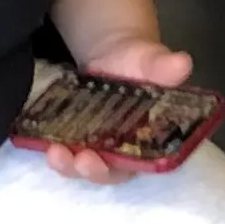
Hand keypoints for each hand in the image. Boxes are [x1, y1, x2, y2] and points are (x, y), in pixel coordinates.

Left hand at [47, 36, 195, 184]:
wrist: (115, 52)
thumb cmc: (139, 60)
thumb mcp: (150, 59)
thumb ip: (163, 65)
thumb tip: (181, 63)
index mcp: (153, 138)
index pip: (141, 164)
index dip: (123, 169)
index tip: (102, 161)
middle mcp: (128, 150)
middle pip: (112, 172)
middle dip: (92, 171)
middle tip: (78, 160)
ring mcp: (102, 147)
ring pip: (87, 166)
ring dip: (70, 166)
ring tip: (54, 154)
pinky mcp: (79, 139)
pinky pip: (69, 152)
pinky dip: (56, 152)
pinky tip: (43, 143)